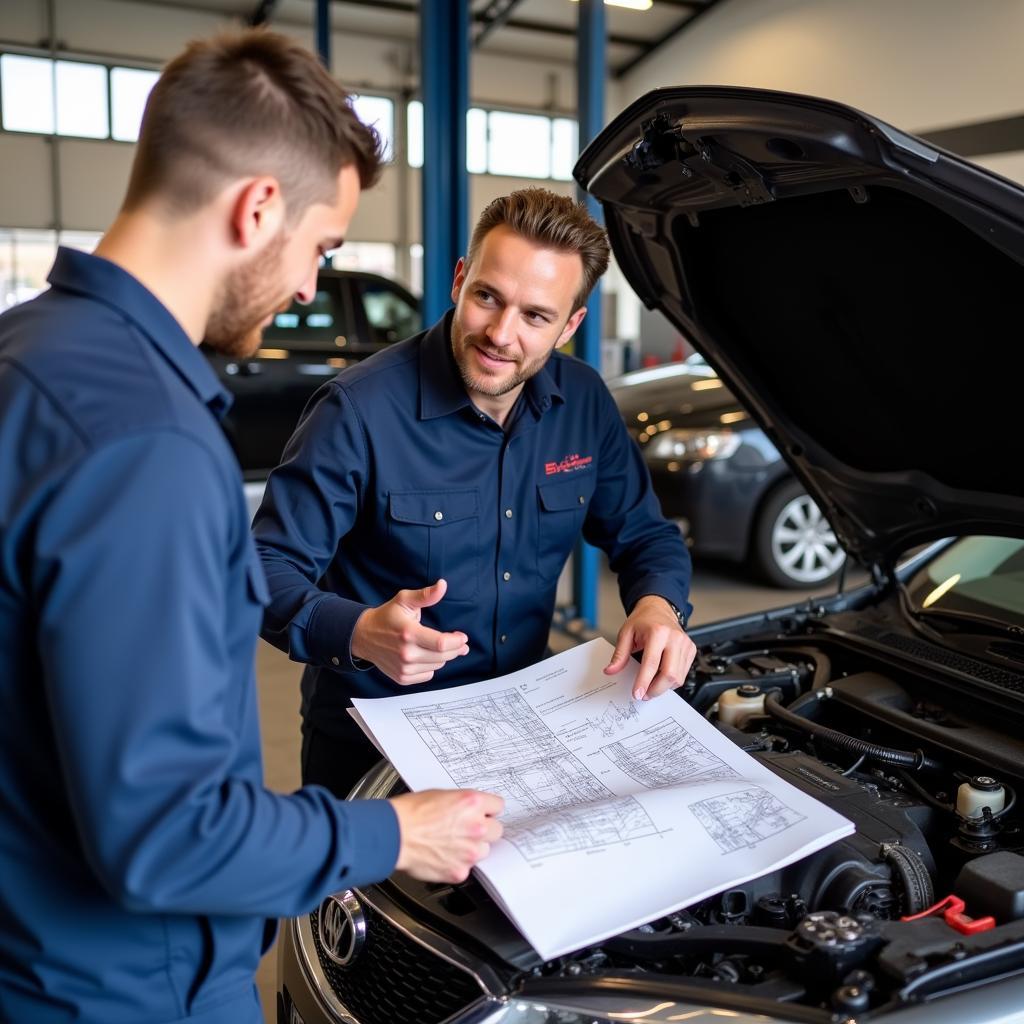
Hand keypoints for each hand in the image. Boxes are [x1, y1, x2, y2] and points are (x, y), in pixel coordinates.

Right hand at [352, 579, 469, 684]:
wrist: (364, 636)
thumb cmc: (386, 617)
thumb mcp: (404, 600)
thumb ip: (426, 595)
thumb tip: (443, 585)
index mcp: (409, 633)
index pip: (441, 643)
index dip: (457, 641)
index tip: (462, 637)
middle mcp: (406, 653)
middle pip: (443, 657)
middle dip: (456, 649)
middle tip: (459, 643)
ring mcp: (403, 668)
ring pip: (437, 666)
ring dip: (443, 657)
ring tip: (439, 646)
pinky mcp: (402, 677)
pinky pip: (428, 675)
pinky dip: (431, 666)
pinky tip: (425, 655)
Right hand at [390, 789, 504, 882]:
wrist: (394, 834)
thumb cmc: (411, 813)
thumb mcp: (442, 795)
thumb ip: (464, 805)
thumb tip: (470, 811)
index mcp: (473, 803)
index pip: (498, 806)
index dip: (488, 810)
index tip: (484, 814)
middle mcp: (476, 827)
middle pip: (496, 830)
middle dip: (484, 830)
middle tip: (467, 830)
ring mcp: (470, 851)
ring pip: (484, 851)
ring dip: (473, 848)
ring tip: (452, 844)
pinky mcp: (460, 870)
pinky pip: (467, 867)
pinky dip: (457, 863)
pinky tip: (443, 855)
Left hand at [604, 595, 695, 700]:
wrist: (658, 609)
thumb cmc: (643, 620)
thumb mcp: (626, 633)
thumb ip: (619, 654)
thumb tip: (611, 670)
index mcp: (658, 632)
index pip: (651, 663)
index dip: (644, 681)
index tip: (637, 693)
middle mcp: (675, 638)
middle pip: (669, 674)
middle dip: (656, 689)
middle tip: (644, 695)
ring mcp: (685, 644)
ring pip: (678, 677)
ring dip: (663, 687)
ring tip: (651, 687)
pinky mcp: (691, 650)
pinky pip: (683, 673)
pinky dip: (672, 681)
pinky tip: (661, 678)